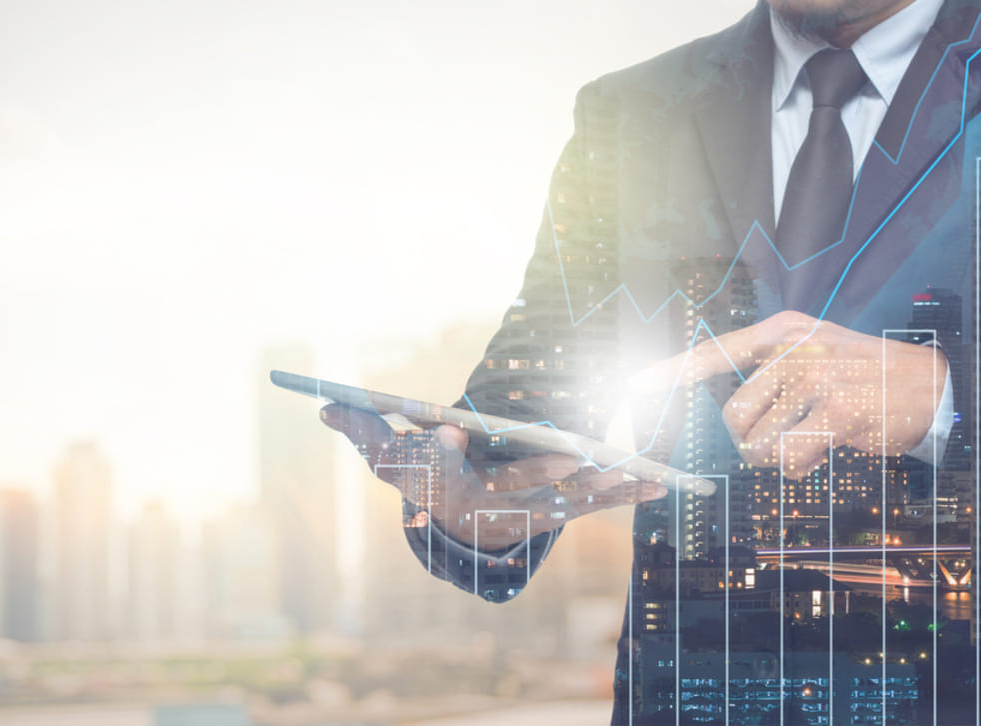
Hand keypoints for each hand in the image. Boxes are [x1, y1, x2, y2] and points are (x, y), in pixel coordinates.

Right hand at [319, 404, 665, 550]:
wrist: (459, 520)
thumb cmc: (423, 475)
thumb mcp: (387, 454)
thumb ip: (360, 428)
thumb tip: (322, 406)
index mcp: (446, 484)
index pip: (438, 468)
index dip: (441, 453)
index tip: (446, 435)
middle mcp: (490, 502)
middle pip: (513, 486)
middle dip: (538, 472)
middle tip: (563, 455)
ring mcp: (529, 509)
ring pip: (566, 498)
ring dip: (598, 487)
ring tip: (629, 471)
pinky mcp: (559, 509)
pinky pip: (595, 503)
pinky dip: (626, 494)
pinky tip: (658, 483)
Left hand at [631, 311, 946, 478]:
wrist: (935, 383)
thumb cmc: (866, 376)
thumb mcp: (818, 353)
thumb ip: (772, 375)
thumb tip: (727, 420)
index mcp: (784, 332)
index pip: (715, 351)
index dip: (671, 373)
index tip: (634, 386)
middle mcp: (795, 349)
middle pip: (733, 416)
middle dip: (750, 442)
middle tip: (784, 440)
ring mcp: (816, 378)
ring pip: (758, 443)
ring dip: (777, 458)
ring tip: (810, 442)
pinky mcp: (837, 411)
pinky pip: (791, 458)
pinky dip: (801, 467)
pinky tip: (826, 450)